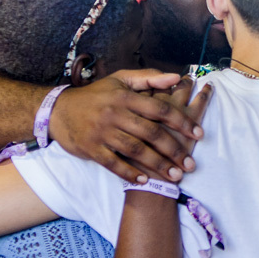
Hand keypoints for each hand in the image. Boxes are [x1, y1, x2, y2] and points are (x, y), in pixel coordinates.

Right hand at [49, 69, 205, 183]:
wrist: (59, 110)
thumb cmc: (96, 95)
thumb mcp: (121, 80)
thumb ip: (149, 78)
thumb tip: (178, 78)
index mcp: (126, 97)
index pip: (161, 109)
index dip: (182, 122)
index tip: (199, 134)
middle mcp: (115, 114)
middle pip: (151, 133)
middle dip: (174, 150)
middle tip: (190, 164)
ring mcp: (102, 132)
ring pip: (136, 150)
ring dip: (157, 165)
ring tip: (175, 176)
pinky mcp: (91, 148)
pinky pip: (113, 163)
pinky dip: (129, 173)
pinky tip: (145, 180)